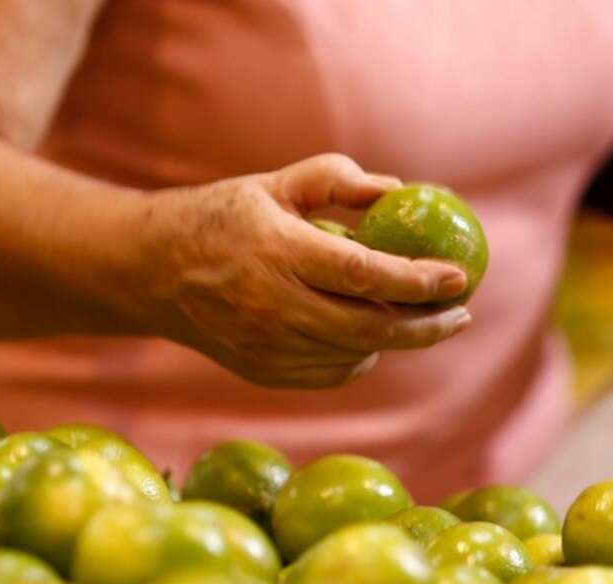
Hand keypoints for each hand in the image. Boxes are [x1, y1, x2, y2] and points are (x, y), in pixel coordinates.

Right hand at [139, 154, 471, 388]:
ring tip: (419, 317)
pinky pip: (331, 374)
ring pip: (355, 354)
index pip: (363, 273)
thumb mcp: (274, 185)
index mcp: (277, 251)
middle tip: (460, 313)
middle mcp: (272, 305)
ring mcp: (265, 346)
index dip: (418, 281)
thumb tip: (400, 192)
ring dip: (395, 338)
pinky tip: (368, 335)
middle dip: (427, 325)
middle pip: (370, 327)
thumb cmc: (220, 218)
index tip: (460, 278)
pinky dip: (360, 356)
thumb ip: (336, 180)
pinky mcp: (262, 373)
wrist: (151, 272)